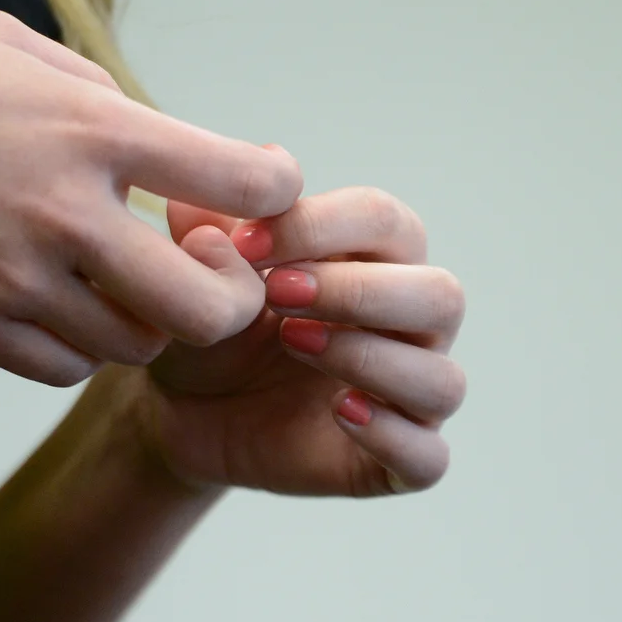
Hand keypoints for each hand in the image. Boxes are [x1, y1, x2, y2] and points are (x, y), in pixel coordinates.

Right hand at [0, 8, 301, 384]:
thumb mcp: (17, 48)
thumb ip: (105, 96)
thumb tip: (169, 145)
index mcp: (91, 129)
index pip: (243, 181)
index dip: (276, 193)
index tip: (257, 192)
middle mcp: (65, 213)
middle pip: (210, 310)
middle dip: (230, 300)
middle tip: (203, 271)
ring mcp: (15, 279)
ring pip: (137, 348)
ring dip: (149, 322)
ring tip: (120, 282)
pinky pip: (66, 368)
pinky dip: (82, 350)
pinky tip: (65, 308)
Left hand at [116, 186, 466, 495]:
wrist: (179, 409)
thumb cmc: (211, 322)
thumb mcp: (199, 270)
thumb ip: (222, 220)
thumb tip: (268, 159)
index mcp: (380, 260)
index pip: (387, 222)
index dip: (322, 226)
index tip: (245, 243)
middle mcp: (411, 326)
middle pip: (441, 296)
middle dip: (360, 291)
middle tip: (277, 293)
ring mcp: (410, 397)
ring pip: (442, 380)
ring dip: (372, 359)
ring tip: (294, 345)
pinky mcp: (395, 462)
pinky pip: (429, 459)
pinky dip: (393, 437)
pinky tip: (340, 414)